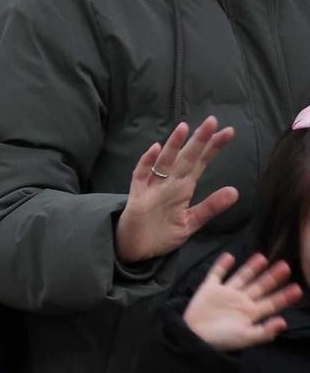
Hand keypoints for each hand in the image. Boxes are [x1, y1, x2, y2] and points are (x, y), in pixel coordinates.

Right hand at [115, 117, 237, 264]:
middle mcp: (169, 184)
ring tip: (185, 128)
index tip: (228, 132)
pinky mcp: (137, 196)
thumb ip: (210, 207)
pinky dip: (147, 163)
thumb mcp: (191, 222)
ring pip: (164, 163)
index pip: (200, 163)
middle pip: (186, 158)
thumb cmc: (161, 234)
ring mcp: (152, 188)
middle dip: (199, 141)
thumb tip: (235, 191)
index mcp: (183, 188)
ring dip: (173, 146)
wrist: (136, 250)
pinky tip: (155, 150)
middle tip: (213, 122)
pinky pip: (141, 175)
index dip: (213, 148)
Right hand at [183, 251, 299, 351]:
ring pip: (242, 277)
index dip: (284, 296)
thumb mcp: (245, 338)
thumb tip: (283, 322)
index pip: (272, 302)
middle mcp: (241, 300)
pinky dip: (222, 265)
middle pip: (260, 286)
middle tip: (285, 266)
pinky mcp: (209, 289)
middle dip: (272, 277)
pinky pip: (216, 274)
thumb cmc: (221, 340)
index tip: (298, 288)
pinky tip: (229, 256)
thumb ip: (264, 331)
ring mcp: (225, 293)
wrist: (193, 337)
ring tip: (262, 257)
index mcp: (251, 313)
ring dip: (252, 267)